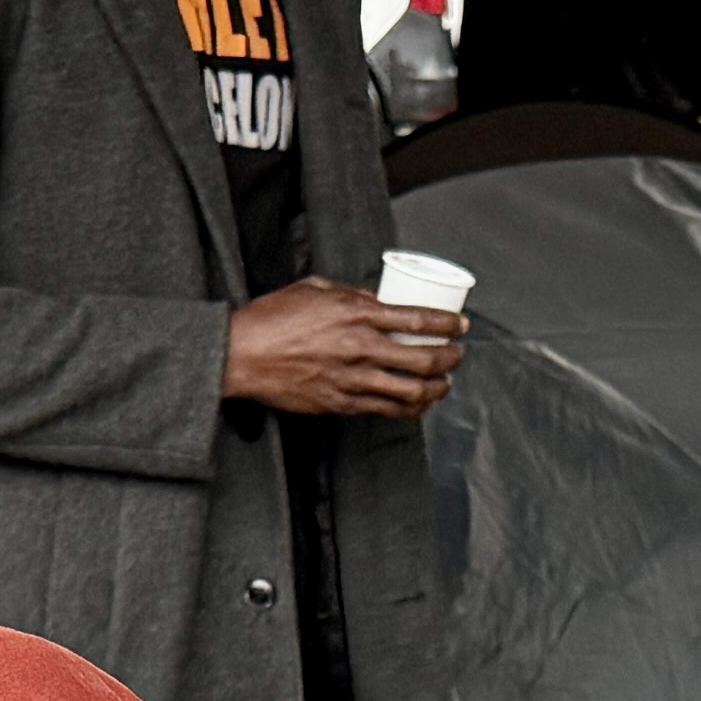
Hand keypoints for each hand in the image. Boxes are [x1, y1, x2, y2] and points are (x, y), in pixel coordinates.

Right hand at [224, 279, 456, 419]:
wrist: (241, 355)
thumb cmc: (272, 318)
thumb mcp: (315, 289)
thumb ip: (352, 294)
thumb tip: (378, 300)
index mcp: (356, 313)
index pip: (418, 319)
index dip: (447, 324)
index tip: (460, 326)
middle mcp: (360, 347)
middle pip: (424, 359)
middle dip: (450, 359)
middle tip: (457, 355)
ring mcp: (352, 379)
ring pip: (412, 392)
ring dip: (437, 388)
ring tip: (444, 383)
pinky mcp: (341, 404)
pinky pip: (387, 411)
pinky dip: (411, 409)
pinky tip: (419, 404)